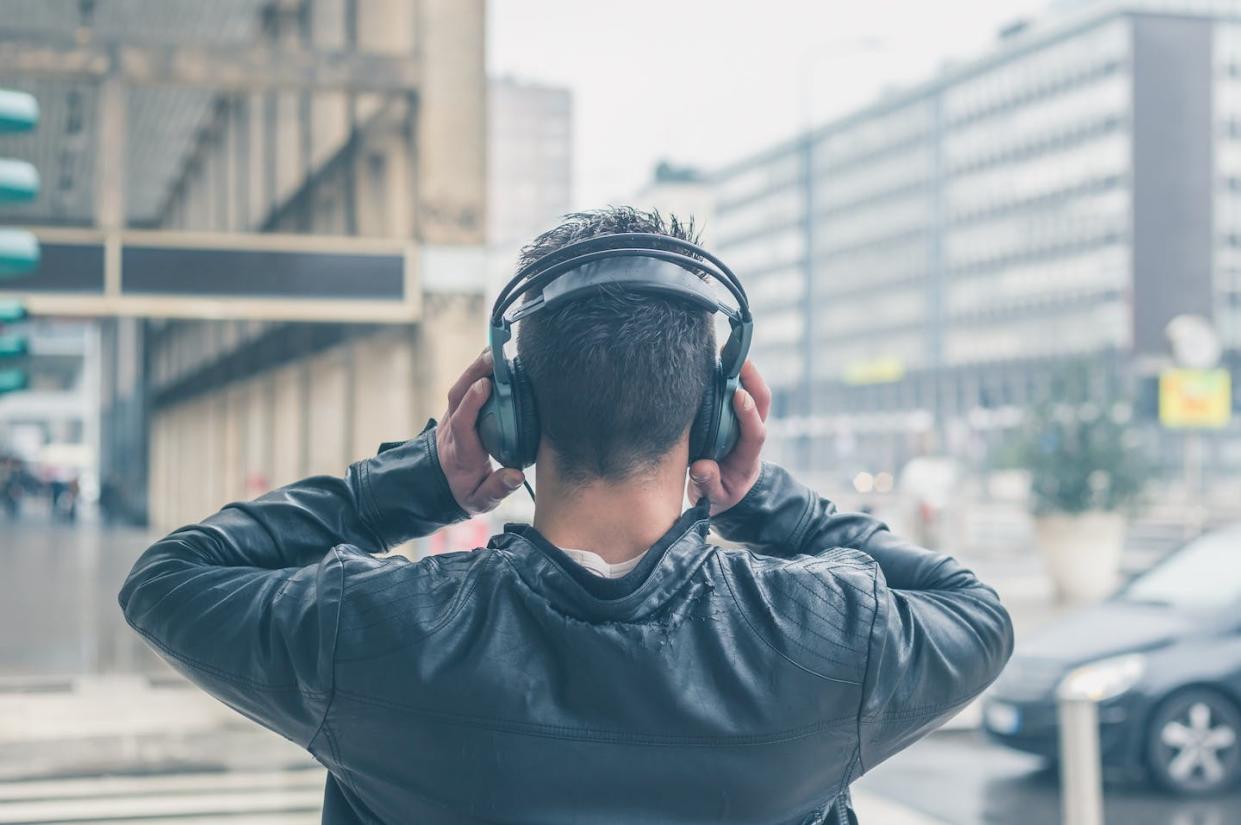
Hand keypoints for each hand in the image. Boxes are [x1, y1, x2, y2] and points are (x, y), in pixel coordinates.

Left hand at [436, 350, 524, 514]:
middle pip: (457, 395)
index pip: (462, 423)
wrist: (439, 486)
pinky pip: (465, 387)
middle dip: (473, 374)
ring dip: (475, 368)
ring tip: (496, 350)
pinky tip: (494, 359)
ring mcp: (452, 418)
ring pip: (459, 387)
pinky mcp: (458, 412)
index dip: (472, 402)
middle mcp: (452, 430)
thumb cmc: (464, 492)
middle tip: (493, 356)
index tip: (486, 385)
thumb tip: (516, 475)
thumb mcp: (480, 501)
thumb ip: (497, 489)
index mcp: (460, 451)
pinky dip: (477, 372)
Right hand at [687, 360, 769, 515]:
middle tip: (736, 357)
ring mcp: (744, 421)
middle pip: (762, 402)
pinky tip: (713, 358)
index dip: (749, 413)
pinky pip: (735, 390)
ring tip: (723, 349)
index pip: (755, 433)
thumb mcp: (714, 498)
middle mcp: (750, 434)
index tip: (738, 395)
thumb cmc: (721, 493)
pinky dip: (729, 373)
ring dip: (742, 371)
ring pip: (752, 392)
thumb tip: (702, 467)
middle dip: (753, 379)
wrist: (728, 491)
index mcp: (747, 456)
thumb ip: (709, 485)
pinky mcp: (733, 414)